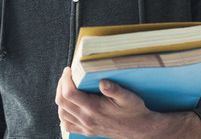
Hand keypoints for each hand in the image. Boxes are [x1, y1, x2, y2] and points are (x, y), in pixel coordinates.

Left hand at [55, 67, 200, 138]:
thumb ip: (115, 89)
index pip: (69, 94)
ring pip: (62, 114)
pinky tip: (70, 104)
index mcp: (94, 109)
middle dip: (61, 85)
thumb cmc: (135, 111)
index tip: (68, 69)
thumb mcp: (128, 97)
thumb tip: (102, 81)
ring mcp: (86, 127)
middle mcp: (87, 119)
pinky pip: (68, 124)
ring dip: (61, 99)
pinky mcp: (88, 131)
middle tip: (66, 75)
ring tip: (66, 86)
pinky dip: (64, 113)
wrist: (140, 130)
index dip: (65, 80)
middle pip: (62, 103)